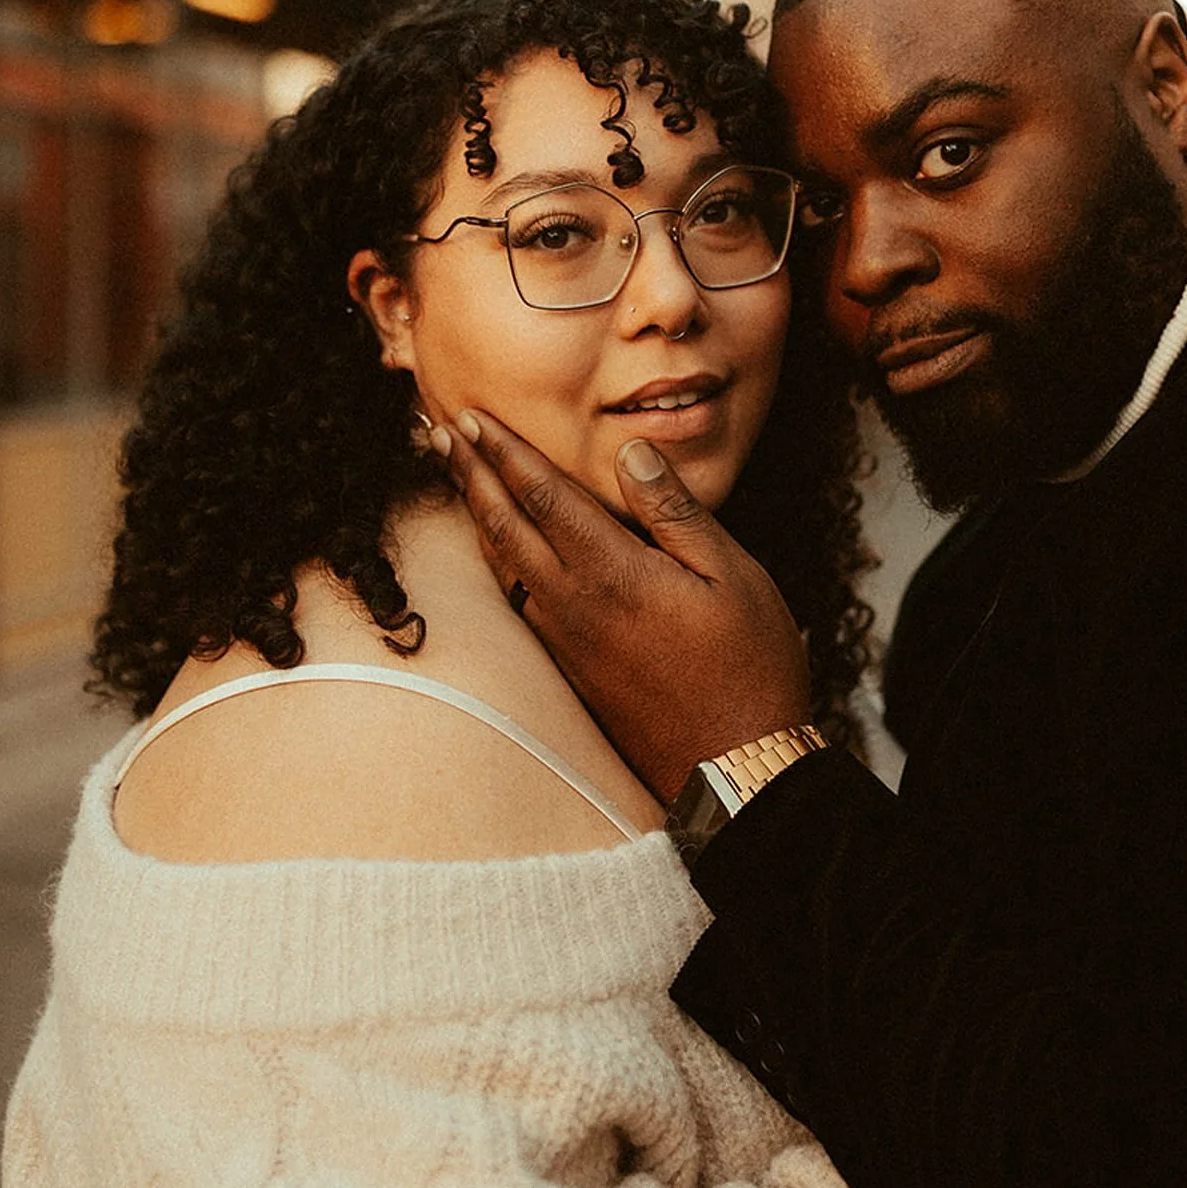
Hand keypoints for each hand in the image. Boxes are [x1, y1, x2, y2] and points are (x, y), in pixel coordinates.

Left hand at [442, 410, 813, 804]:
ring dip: (475, 513)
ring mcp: (566, 641)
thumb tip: (631, 451)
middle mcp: (575, 606)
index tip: (472, 417)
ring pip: (503, 564)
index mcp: (615, 573)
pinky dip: (496, 559)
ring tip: (455, 477)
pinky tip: (495, 549)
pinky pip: (517, 599)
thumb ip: (674, 510)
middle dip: (469, 473)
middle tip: (437, 430)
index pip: (544, 495)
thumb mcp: (733, 575)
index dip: (504, 452)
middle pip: (505, 525)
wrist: (736, 770)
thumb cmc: (749, 669)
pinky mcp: (569, 669)